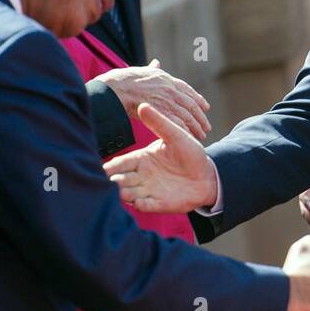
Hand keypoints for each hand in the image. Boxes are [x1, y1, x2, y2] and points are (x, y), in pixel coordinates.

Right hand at [95, 59, 210, 139]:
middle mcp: (171, 90)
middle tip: (206, 127)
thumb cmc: (124, 80)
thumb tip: (156, 61)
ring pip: (187, 116)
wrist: (115, 89)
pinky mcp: (161, 113)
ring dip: (196, 127)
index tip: (205, 107)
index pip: (188, 90)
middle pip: (191, 105)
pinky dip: (186, 131)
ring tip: (201, 135)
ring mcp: (167, 101)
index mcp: (167, 79)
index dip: (198, 100)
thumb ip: (152, 68)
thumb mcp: (143, 70)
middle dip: (201, 117)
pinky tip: (190, 137)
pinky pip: (178, 124)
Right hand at [104, 103, 219, 212]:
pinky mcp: (159, 203)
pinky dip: (141, 205)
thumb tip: (143, 105)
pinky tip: (139, 203)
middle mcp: (141, 176)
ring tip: (122, 193)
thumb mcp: (176, 135)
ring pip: (129, 194)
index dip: (111, 166)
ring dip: (124, 195)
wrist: (208, 174)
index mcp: (142, 159)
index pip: (121, 163)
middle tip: (109, 183)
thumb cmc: (191, 153)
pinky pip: (146, 206)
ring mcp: (149, 191)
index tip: (101, 169)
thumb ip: (159, 123)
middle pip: (121, 180)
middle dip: (114, 182)